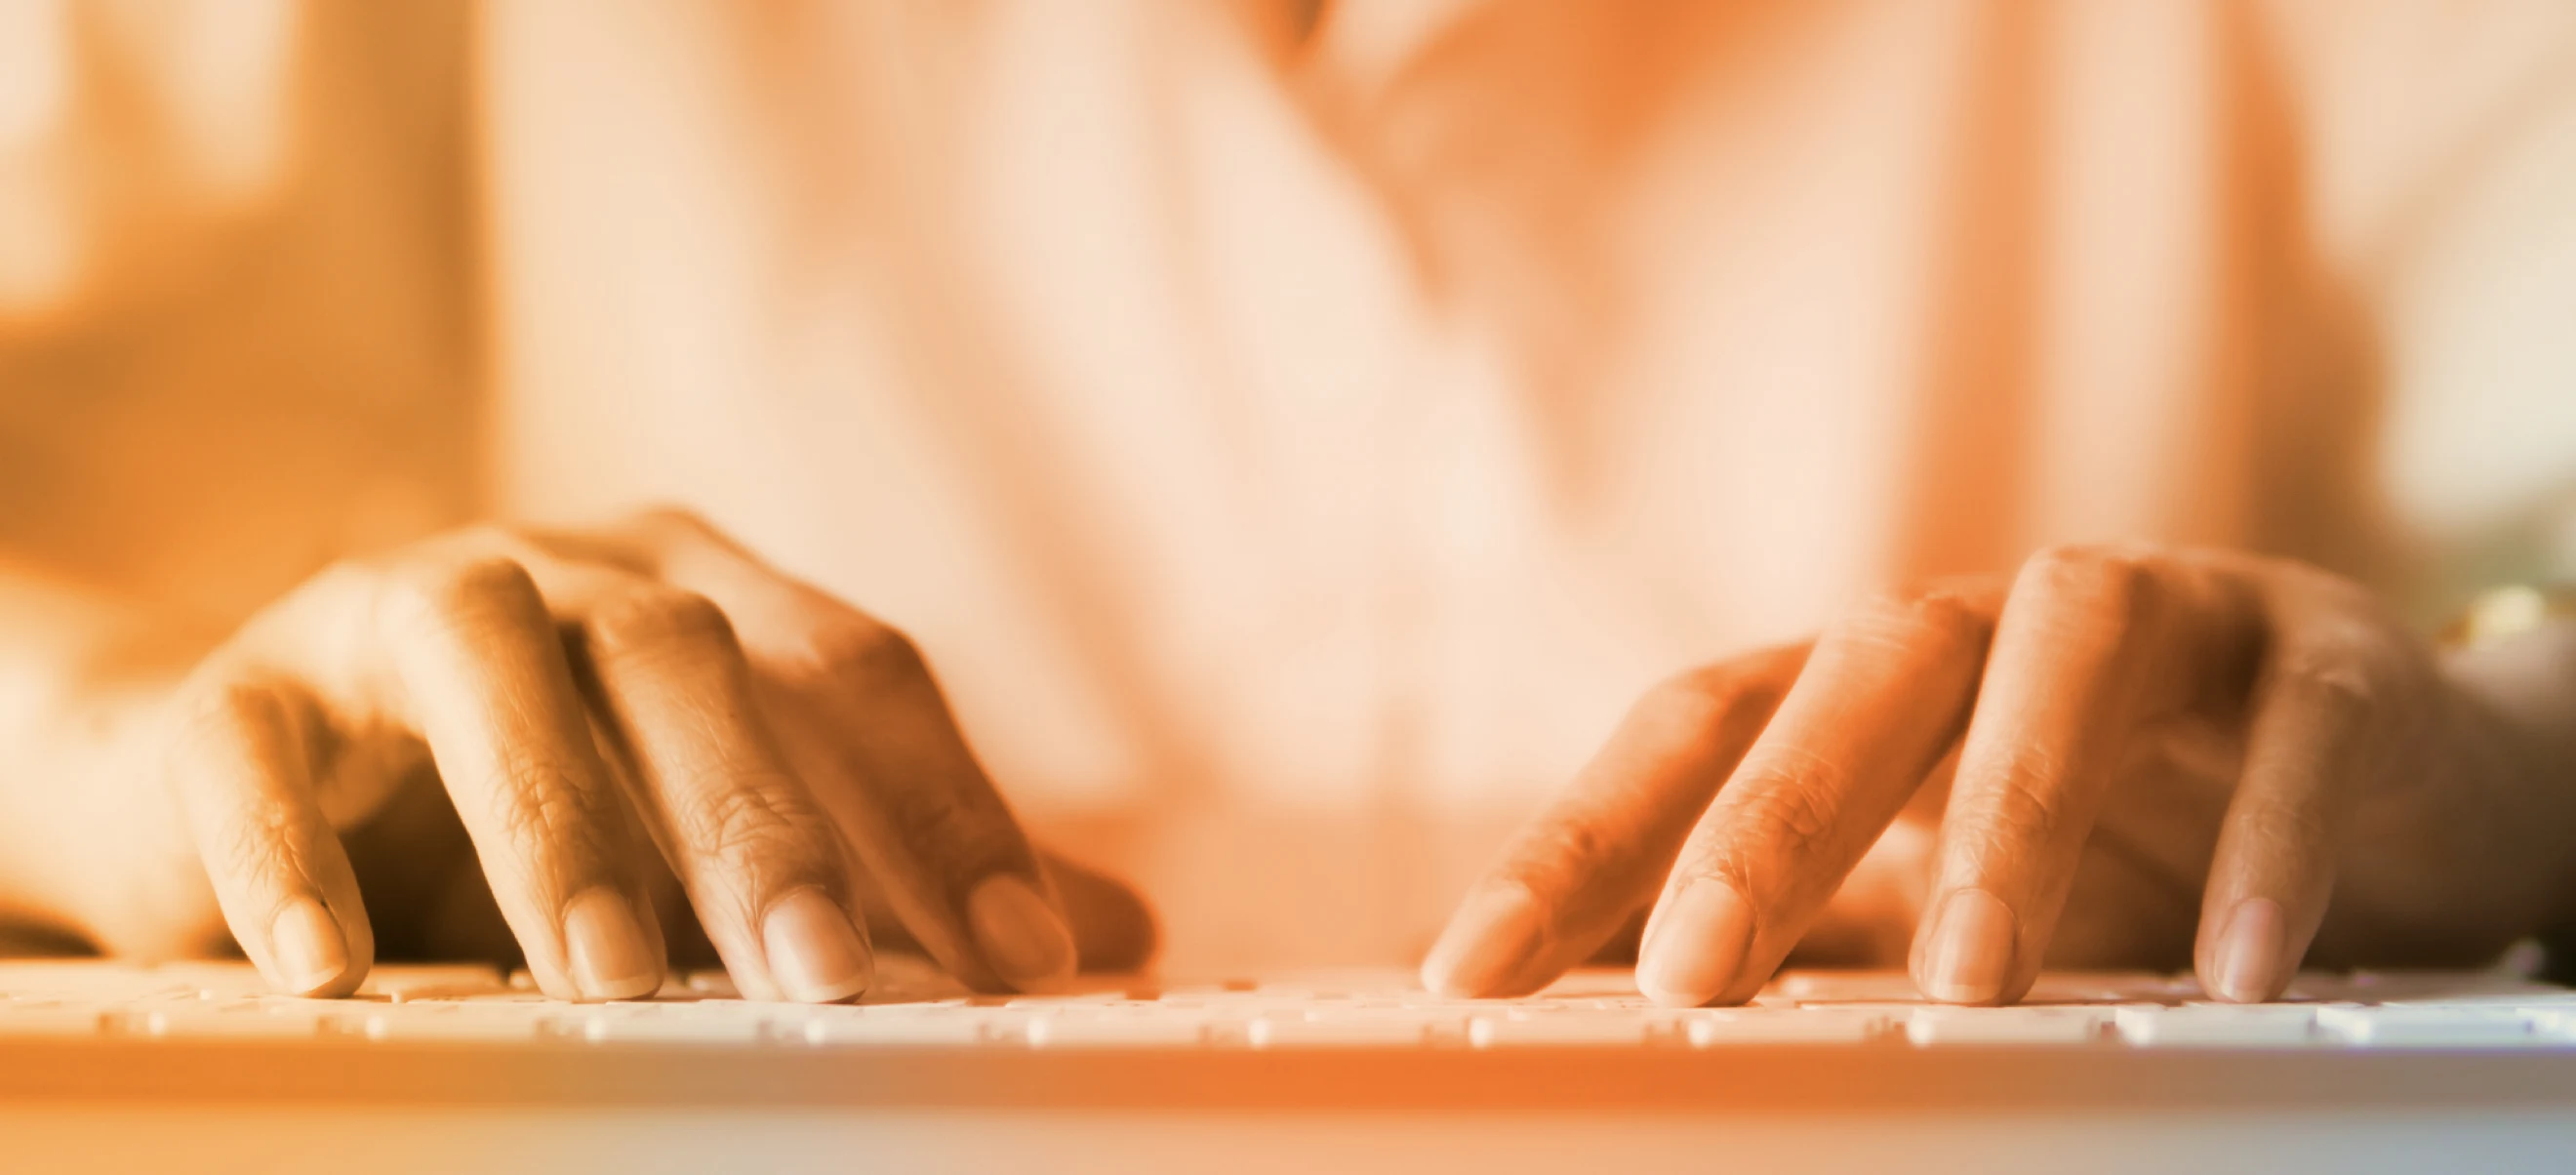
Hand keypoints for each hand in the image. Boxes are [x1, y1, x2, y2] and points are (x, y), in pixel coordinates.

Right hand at [86, 510, 1149, 999]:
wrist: (247, 771)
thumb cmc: (529, 796)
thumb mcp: (717, 819)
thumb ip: (901, 866)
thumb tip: (1115, 933)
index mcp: (705, 593)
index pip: (859, 672)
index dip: (947, 811)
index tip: (1028, 960)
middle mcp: (569, 572)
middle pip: (689, 655)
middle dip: (763, 817)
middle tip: (826, 973)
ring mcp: (394, 610)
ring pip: (488, 666)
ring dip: (553, 820)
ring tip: (606, 973)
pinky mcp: (241, 690)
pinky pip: (255, 750)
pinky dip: (290, 852)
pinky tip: (333, 968)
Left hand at [1423, 545, 2575, 1005]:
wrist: (2380, 766)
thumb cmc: (2117, 821)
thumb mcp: (1928, 877)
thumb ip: (1788, 924)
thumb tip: (1586, 992)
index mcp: (1870, 673)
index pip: (1695, 729)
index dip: (1578, 839)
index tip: (1466, 971)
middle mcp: (1991, 619)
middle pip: (1854, 678)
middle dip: (1765, 823)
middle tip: (1693, 973)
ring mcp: (2164, 614)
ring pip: (2062, 668)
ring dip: (2012, 817)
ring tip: (1975, 982)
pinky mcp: (2325, 655)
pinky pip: (2296, 726)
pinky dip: (2269, 837)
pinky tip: (2236, 967)